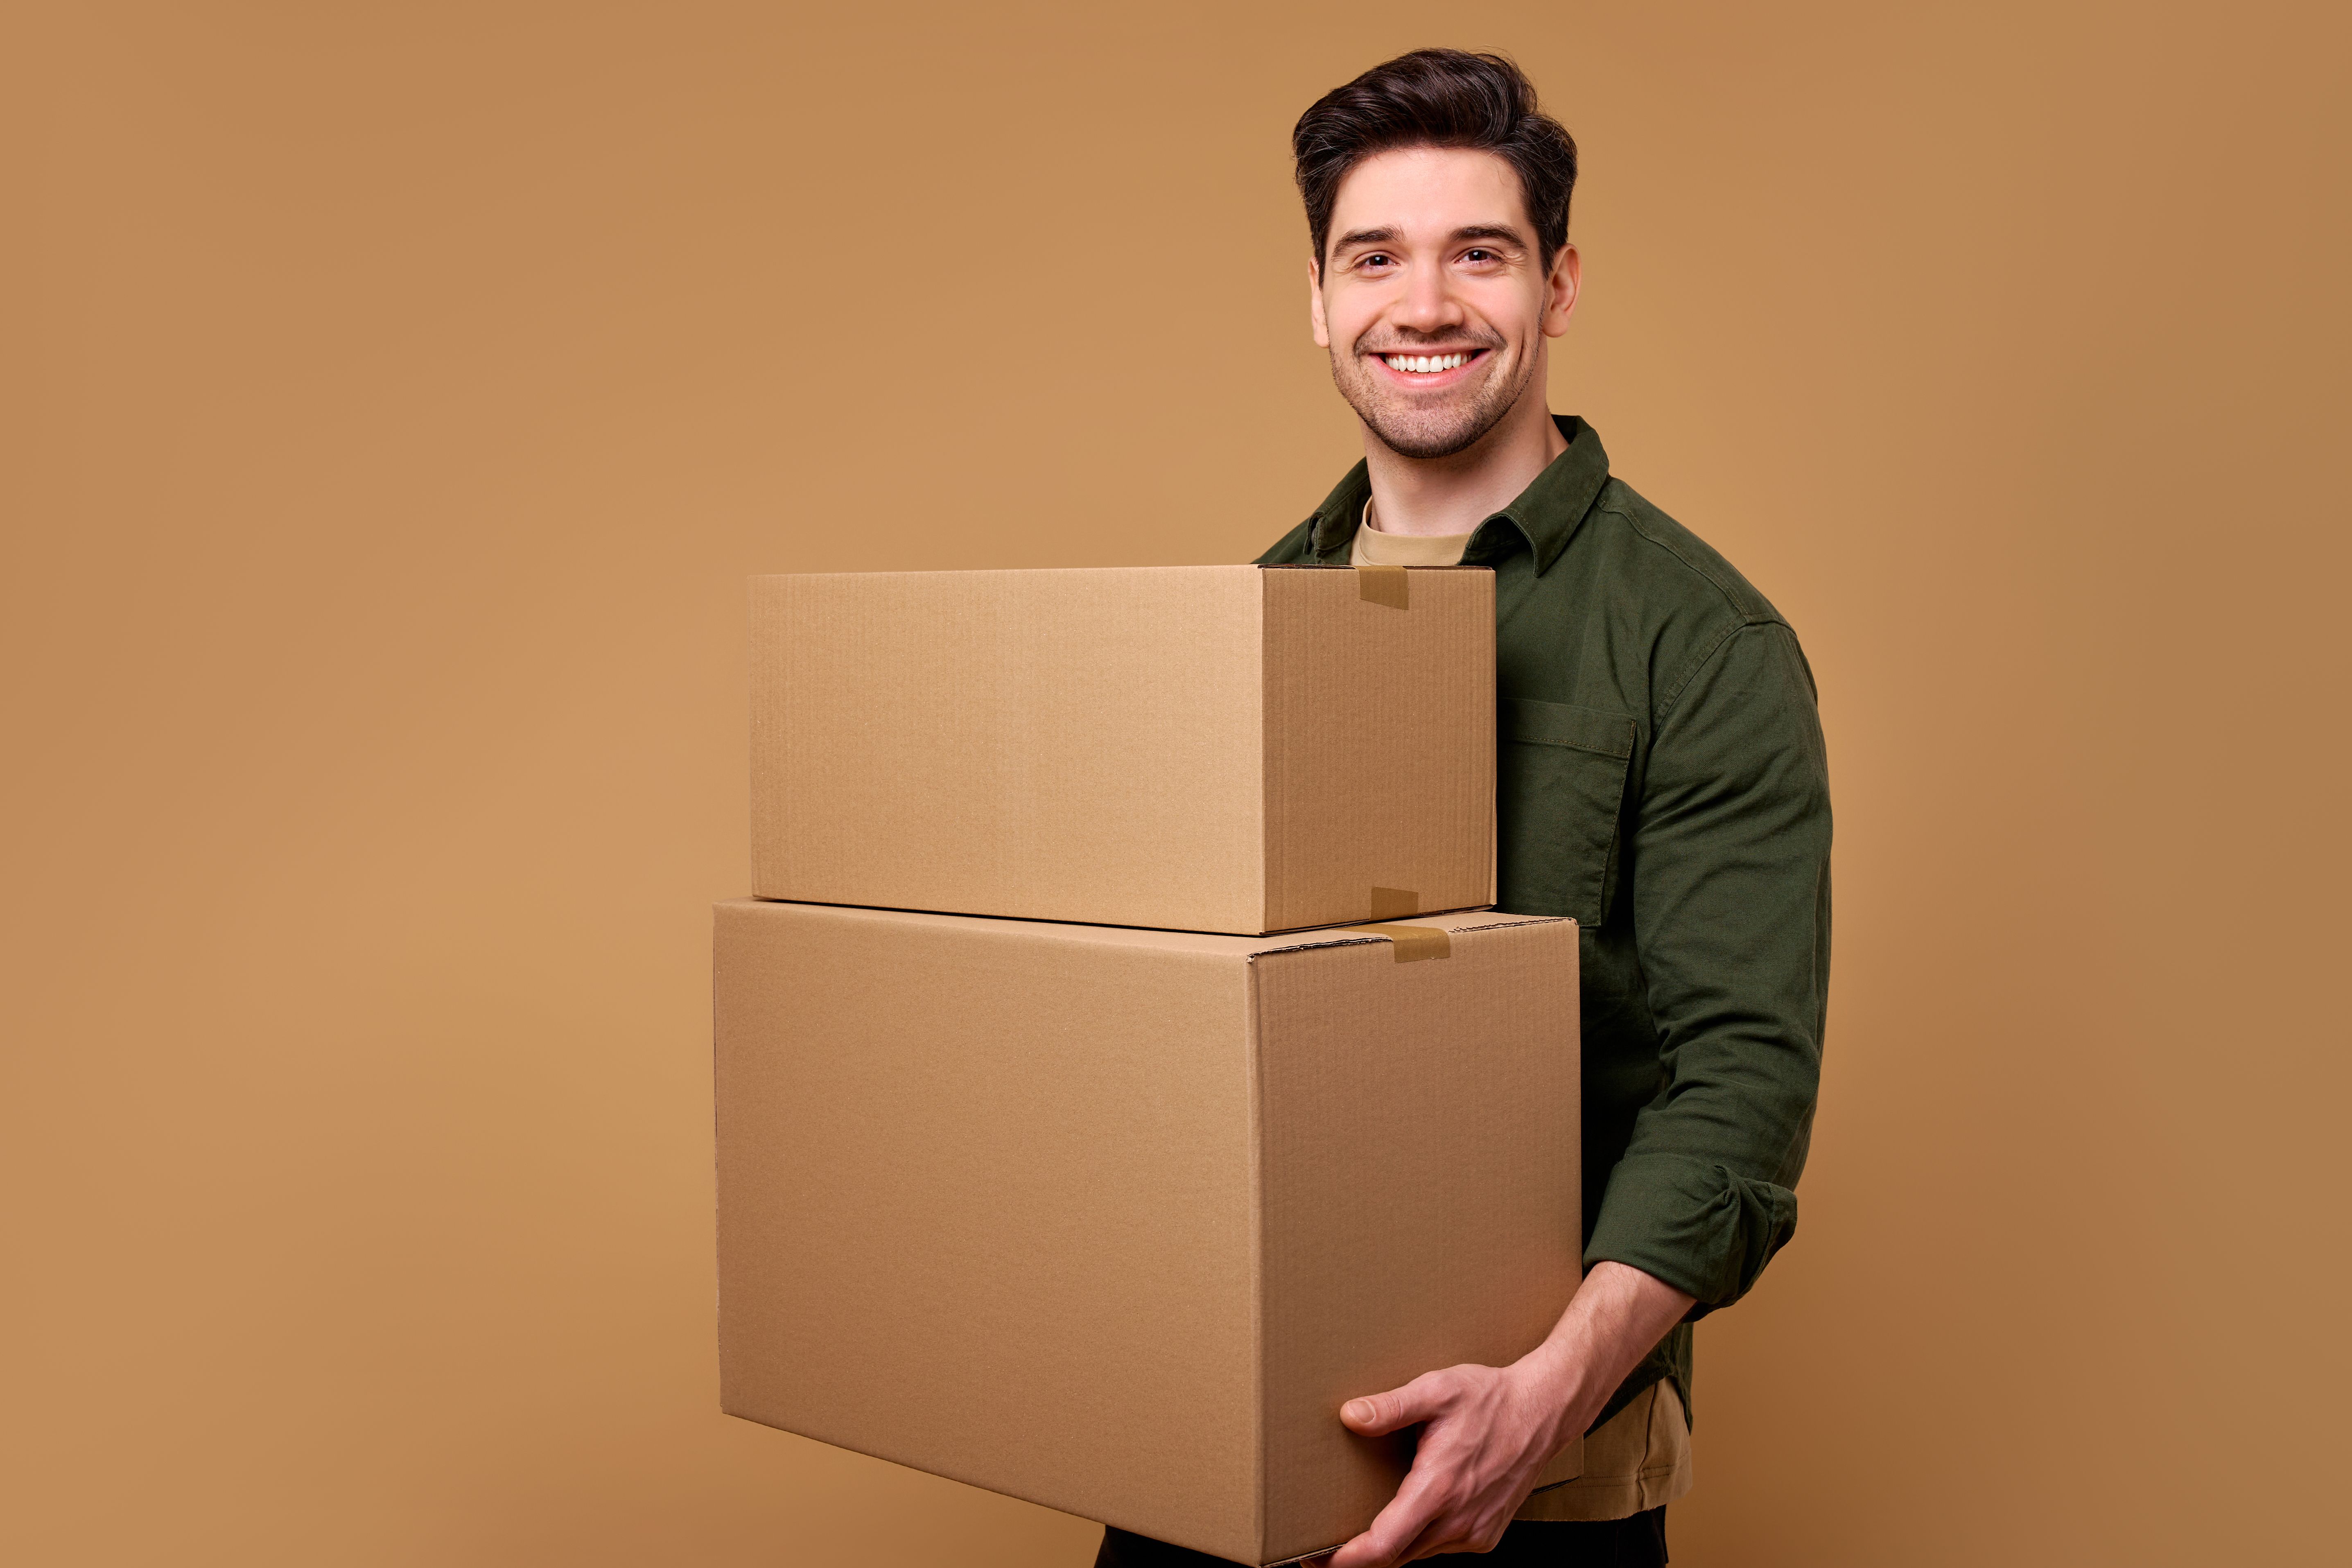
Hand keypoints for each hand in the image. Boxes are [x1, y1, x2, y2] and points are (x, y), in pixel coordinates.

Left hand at [1321, 1357, 1573, 1564]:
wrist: (1542, 1411)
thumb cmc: (1490, 1398)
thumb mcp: (1437, 1389)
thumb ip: (1392, 1406)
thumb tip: (1351, 1416)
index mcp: (1440, 1488)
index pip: (1385, 1544)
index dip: (1347, 1559)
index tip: (1316, 1560)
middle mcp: (1459, 1519)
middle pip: (1396, 1555)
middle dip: (1359, 1554)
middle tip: (1323, 1544)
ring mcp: (1475, 1531)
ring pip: (1418, 1552)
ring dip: (1390, 1544)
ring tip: (1360, 1527)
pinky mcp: (1486, 1534)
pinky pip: (1441, 1546)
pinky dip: (1419, 1538)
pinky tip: (1409, 1513)